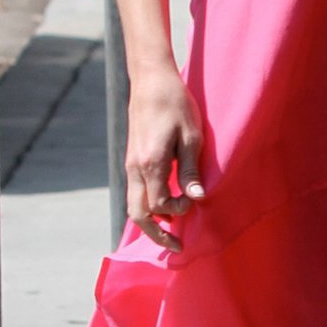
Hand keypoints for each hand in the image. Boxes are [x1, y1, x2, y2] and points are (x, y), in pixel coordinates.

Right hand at [125, 64, 205, 252]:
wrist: (151, 80)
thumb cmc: (175, 104)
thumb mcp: (191, 136)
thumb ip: (190, 169)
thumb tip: (196, 198)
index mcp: (150, 164)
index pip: (159, 205)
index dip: (177, 210)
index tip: (193, 201)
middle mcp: (134, 168)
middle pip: (138, 214)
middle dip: (156, 234)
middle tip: (177, 246)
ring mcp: (130, 163)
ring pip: (133, 204)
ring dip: (150, 222)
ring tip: (170, 230)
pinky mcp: (132, 157)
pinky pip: (135, 191)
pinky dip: (146, 205)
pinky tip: (163, 206)